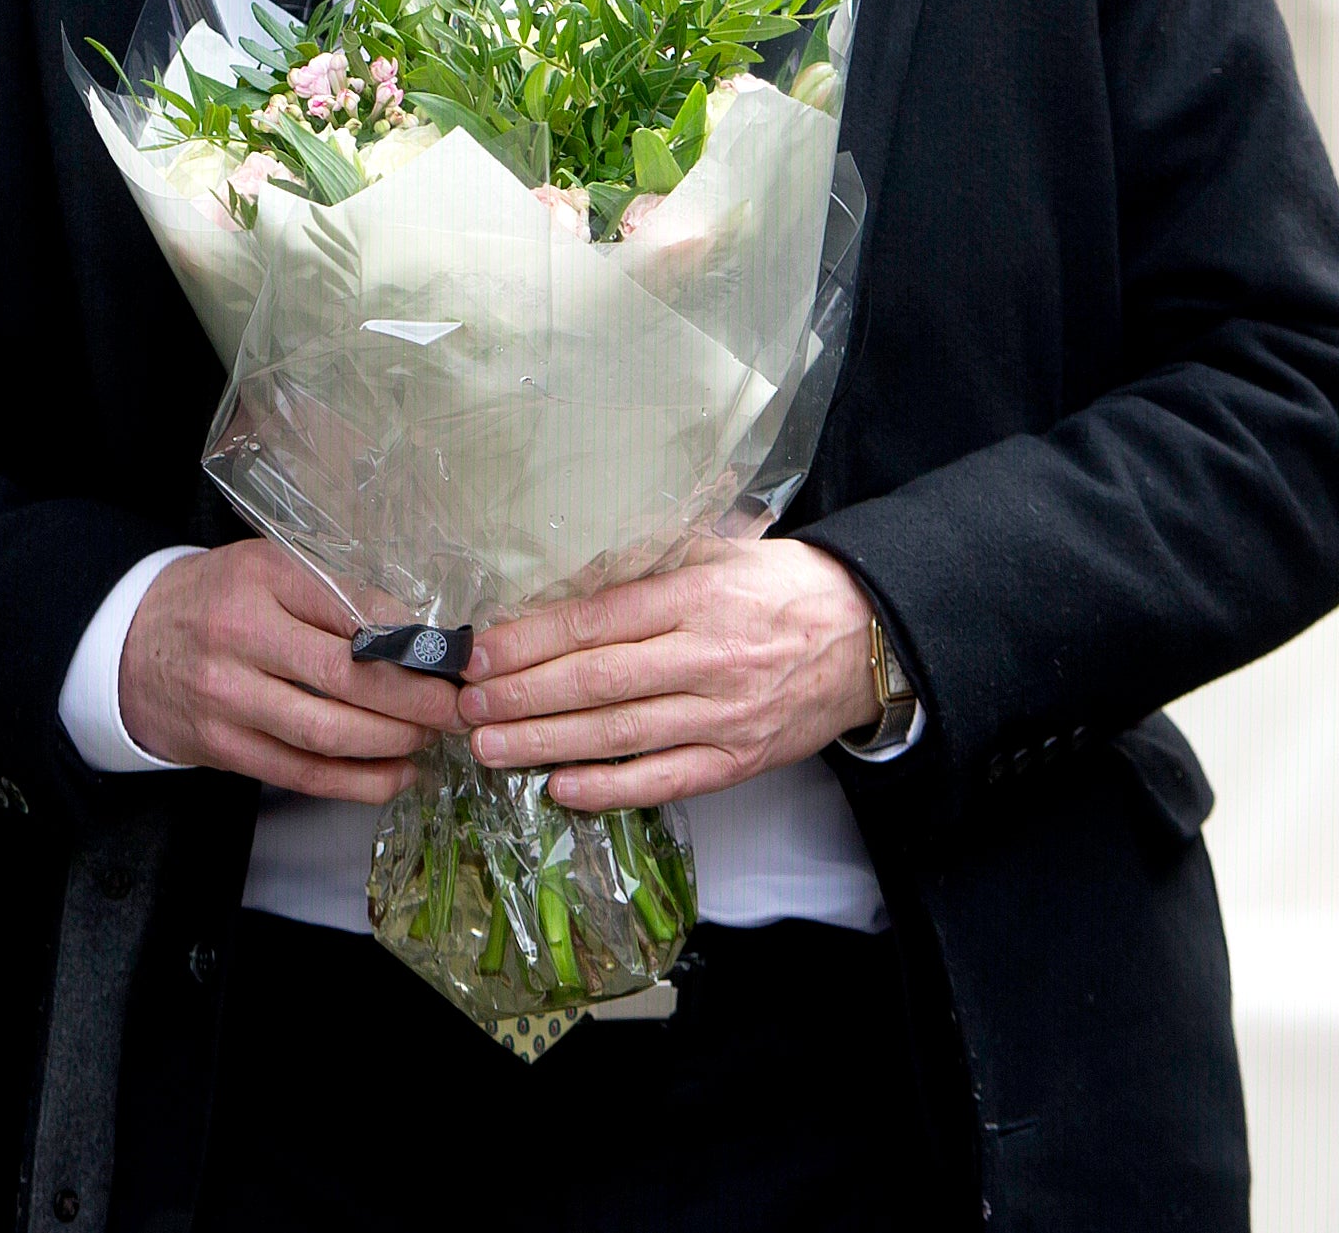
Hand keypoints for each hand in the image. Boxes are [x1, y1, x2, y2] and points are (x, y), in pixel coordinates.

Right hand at [118, 540, 459, 799]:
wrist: (128, 645)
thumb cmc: (215, 600)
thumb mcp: (266, 569)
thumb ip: (332, 594)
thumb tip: (415, 630)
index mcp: (260, 579)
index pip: (350, 609)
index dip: (410, 639)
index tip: (452, 655)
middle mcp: (240, 638)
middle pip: (345, 677)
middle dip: (414, 698)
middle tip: (457, 705)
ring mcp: (228, 700)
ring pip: (327, 733)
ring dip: (393, 742)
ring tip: (431, 737)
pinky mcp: (224, 750)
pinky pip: (302, 774)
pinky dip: (359, 781)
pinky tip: (397, 774)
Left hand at [456, 539, 878, 809]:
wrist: (871, 637)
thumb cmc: (785, 586)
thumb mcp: (725, 549)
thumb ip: (654, 556)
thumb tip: (569, 562)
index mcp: (700, 595)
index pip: (599, 619)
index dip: (534, 638)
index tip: (482, 650)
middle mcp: (710, 656)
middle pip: (600, 681)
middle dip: (524, 695)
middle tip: (467, 704)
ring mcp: (725, 715)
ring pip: (621, 735)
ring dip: (547, 743)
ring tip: (489, 747)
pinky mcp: (739, 760)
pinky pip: (665, 780)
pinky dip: (610, 789)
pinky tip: (559, 788)